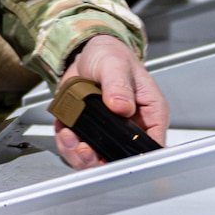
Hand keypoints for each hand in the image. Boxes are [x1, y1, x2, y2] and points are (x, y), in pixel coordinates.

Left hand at [53, 34, 167, 170]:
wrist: (86, 53)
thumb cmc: (111, 56)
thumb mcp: (116, 65)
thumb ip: (119, 85)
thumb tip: (122, 107)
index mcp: (150, 115)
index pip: (151, 148)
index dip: (134, 159)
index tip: (112, 156)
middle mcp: (132, 129)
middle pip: (120, 160)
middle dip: (98, 161)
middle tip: (83, 149)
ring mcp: (109, 134)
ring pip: (96, 160)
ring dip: (78, 155)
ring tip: (69, 136)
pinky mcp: (89, 132)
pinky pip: (76, 150)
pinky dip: (66, 145)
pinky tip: (63, 130)